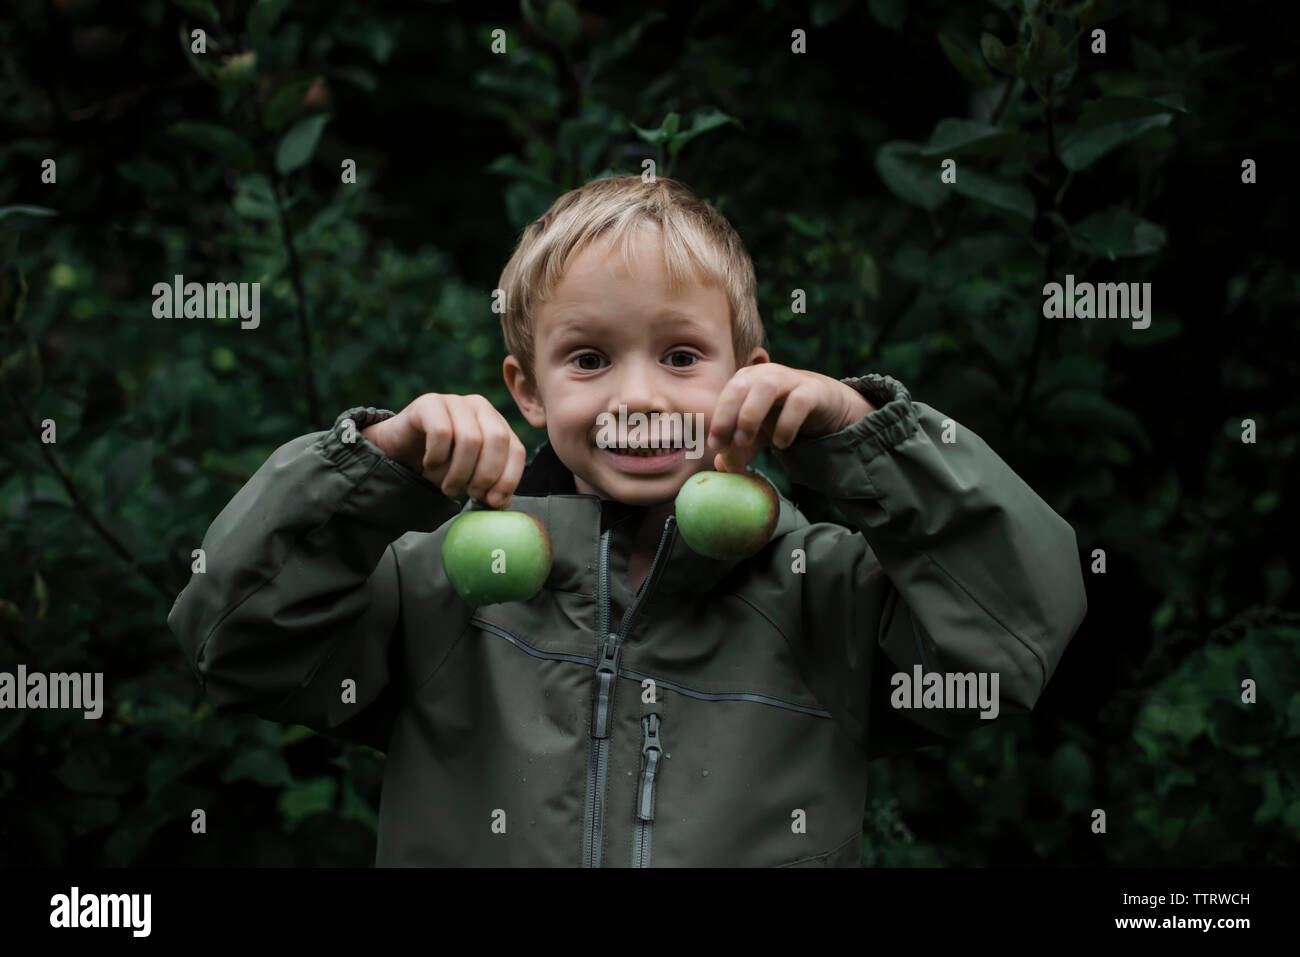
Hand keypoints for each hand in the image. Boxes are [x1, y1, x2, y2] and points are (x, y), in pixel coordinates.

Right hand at [361, 394, 525, 507]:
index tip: (493, 502)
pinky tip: (429, 464)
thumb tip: (503, 502)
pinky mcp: (429, 403)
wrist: (399, 451)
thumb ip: (489, 488)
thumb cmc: (440, 465)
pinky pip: (441, 432)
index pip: (516, 450)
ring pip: (470, 439)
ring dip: (459, 472)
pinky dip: (437, 456)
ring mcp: (455, 401)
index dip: (508, 479)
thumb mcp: (469, 478)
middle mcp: (480, 407)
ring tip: (448, 487)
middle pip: (497, 440)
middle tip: (469, 494)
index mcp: (497, 423)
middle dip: (485, 475)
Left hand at [705, 364, 874, 471]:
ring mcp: (789, 379)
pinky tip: (781, 443)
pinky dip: (786, 424)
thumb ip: (740, 449)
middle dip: (728, 416)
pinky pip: (798, 402)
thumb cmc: (782, 414)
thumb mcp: (758, 434)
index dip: (718, 420)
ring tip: (746, 441)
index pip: (725, 396)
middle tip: (730, 444)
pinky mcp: (813, 390)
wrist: (824, 404)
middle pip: (739, 387)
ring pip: (766, 387)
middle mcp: (764, 374)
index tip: (715, 446)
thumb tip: (721, 466)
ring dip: (751, 415)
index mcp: (745, 380)